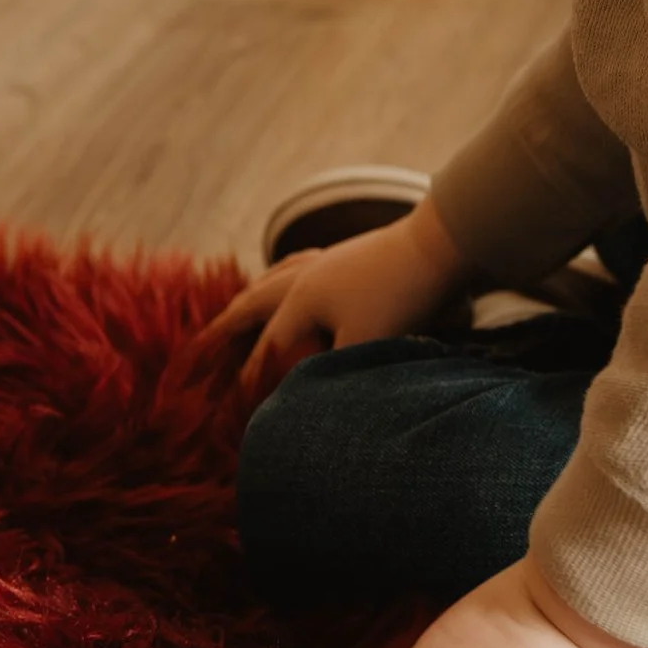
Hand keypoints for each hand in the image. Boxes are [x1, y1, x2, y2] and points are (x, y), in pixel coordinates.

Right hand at [207, 197, 465, 395]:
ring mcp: (331, 261)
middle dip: (231, 323)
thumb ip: (329, 374)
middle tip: (205, 339)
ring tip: (245, 304)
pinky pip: (306, 265)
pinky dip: (290, 274)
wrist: (442, 245)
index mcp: (302, 297)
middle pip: (258, 300)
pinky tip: (302, 278)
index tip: (233, 403)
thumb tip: (305, 400)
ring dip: (257, 293)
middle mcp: (308, 275)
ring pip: (280, 276)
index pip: (268, 344)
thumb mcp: (361, 345)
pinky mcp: (355, 256)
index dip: (250, 375)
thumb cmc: (398, 297)